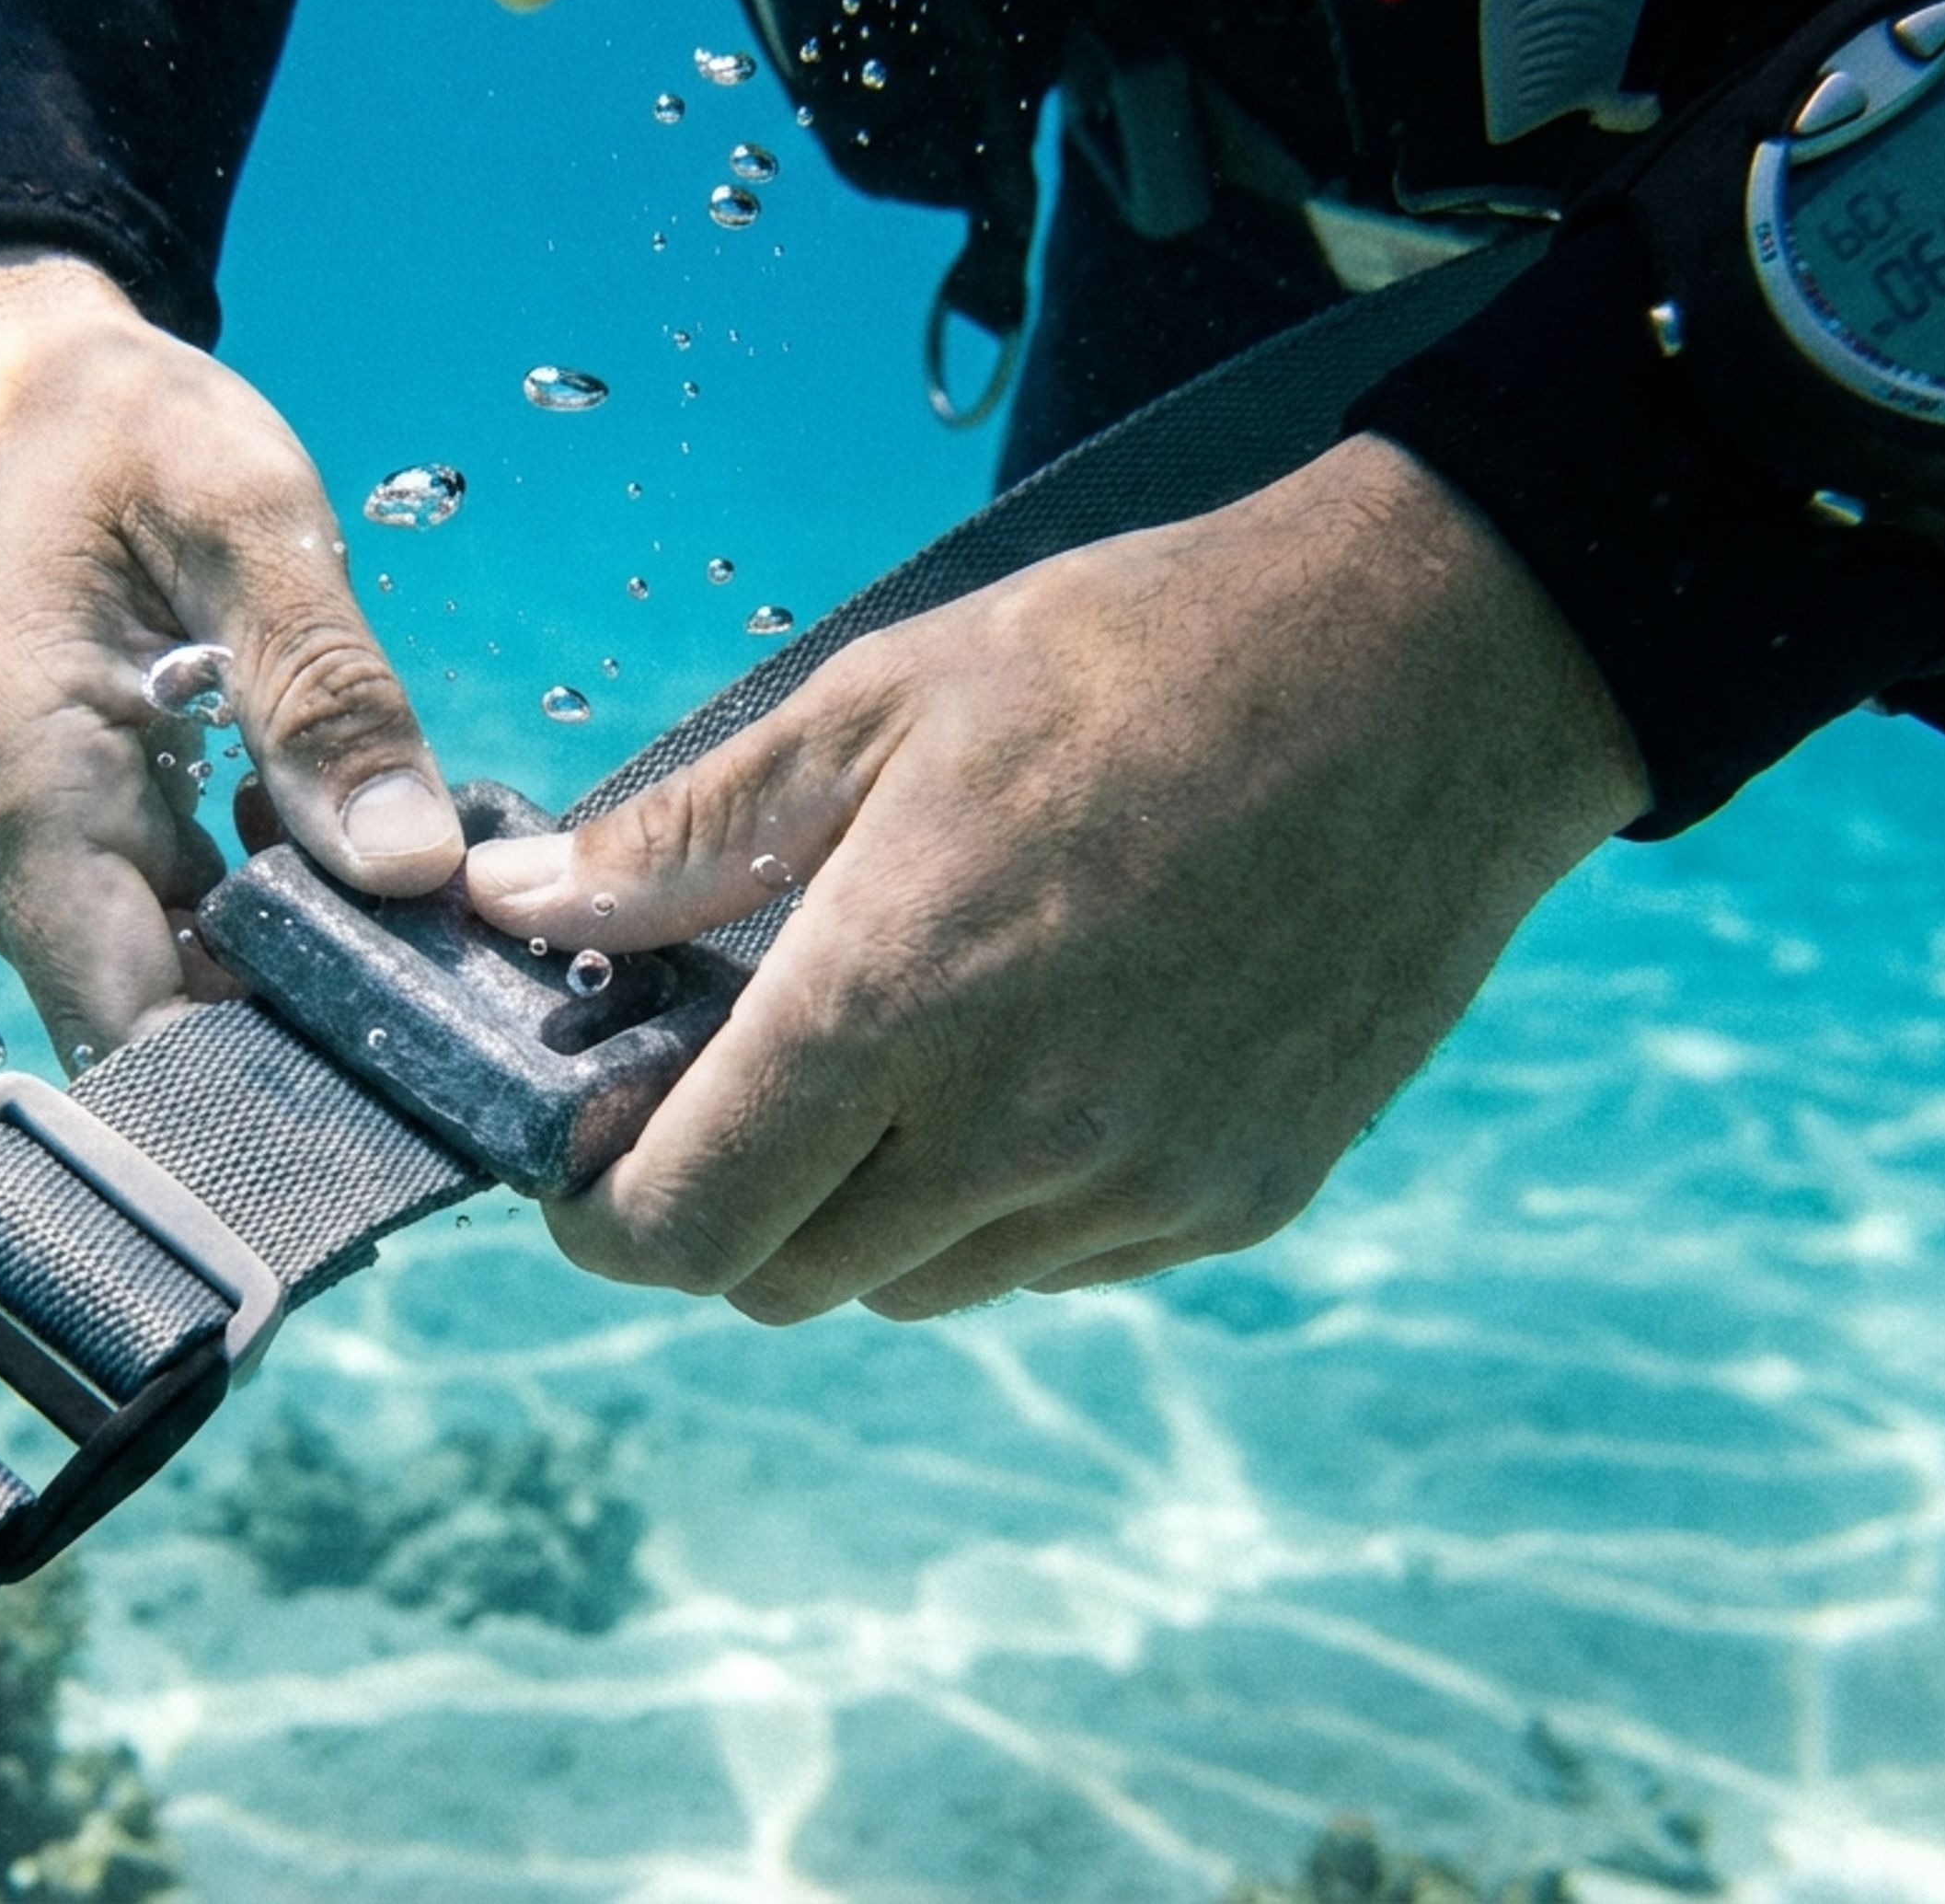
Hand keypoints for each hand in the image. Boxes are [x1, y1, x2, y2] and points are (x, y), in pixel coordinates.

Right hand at [0, 249, 463, 1064]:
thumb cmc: (117, 423)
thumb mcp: (247, 516)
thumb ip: (328, 694)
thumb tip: (414, 868)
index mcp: (15, 785)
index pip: (134, 1024)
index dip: (272, 1076)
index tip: (415, 1068)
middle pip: (151, 1018)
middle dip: (302, 1020)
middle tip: (456, 990)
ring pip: (152, 980)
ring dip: (279, 964)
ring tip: (412, 914)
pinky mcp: (21, 846)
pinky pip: (139, 925)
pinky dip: (239, 914)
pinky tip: (330, 859)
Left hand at [465, 434, 1649, 1321]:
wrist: (1430, 670)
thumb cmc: (1131, 658)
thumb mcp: (872, 706)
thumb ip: (680, 841)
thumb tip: (515, 903)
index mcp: (894, 1003)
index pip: (685, 1224)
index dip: (601, 1219)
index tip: (584, 1158)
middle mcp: (1016, 1131)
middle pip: (785, 1279)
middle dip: (718, 1209)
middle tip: (719, 1090)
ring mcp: (1141, 1183)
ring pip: (918, 1286)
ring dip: (858, 1213)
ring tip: (886, 1061)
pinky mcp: (1241, 1198)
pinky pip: (1057, 1261)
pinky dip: (998, 1206)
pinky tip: (1022, 1069)